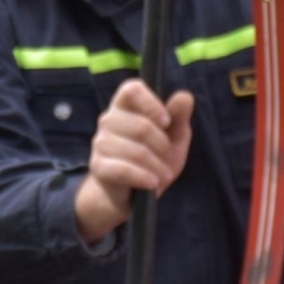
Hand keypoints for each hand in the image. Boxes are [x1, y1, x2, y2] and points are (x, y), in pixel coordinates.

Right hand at [74, 79, 193, 243]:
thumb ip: (179, 117)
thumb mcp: (173, 138)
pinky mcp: (98, 166)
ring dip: (157, 167)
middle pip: (142, 126)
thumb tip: (185, 96)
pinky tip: (152, 183)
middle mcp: (109, 119)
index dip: (151, 103)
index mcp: (126, 106)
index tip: (166, 121)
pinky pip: (124, 169)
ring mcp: (101, 142)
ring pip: (136, 151)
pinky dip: (144, 178)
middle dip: (162, 146)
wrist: (130, 194)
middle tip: (167, 158)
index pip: (131, 89)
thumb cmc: (152, 159)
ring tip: (162, 176)